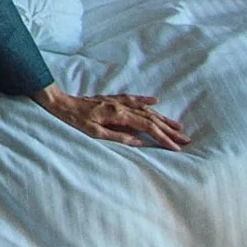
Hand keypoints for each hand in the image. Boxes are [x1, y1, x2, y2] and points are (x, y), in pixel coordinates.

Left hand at [34, 86, 188, 149]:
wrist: (61, 103)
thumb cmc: (75, 120)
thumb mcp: (94, 133)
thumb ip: (118, 137)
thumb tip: (139, 142)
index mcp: (119, 115)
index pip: (147, 127)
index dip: (163, 137)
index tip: (176, 147)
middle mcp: (122, 106)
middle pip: (151, 119)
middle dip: (169, 130)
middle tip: (186, 139)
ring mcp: (118, 101)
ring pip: (146, 110)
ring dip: (163, 118)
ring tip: (178, 126)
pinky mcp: (112, 99)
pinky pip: (134, 99)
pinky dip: (146, 101)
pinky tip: (156, 102)